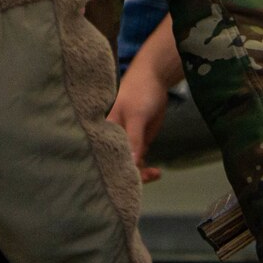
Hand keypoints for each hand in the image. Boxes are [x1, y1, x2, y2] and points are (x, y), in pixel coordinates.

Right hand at [107, 15, 182, 182]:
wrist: (155, 77)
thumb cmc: (139, 92)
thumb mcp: (135, 116)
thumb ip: (133, 139)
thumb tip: (132, 164)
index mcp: (104, 131)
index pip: (105, 157)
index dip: (113, 172)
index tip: (125, 185)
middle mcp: (112, 139)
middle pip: (116, 164)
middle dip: (128, 177)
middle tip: (146, 180)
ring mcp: (125, 141)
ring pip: (129, 165)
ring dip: (140, 174)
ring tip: (155, 174)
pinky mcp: (138, 142)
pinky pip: (139, 160)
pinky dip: (146, 168)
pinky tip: (158, 172)